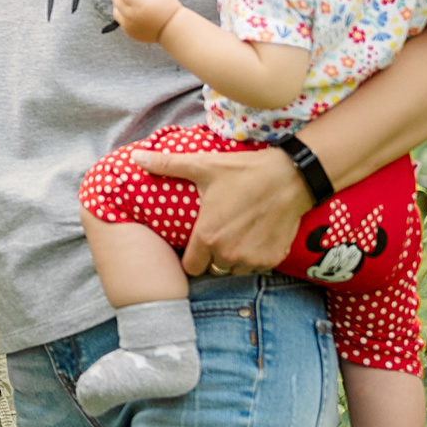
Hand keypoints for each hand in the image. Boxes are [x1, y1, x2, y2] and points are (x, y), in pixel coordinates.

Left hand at [111, 0, 180, 43]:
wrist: (174, 29)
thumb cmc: (168, 7)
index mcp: (140, 4)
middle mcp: (131, 16)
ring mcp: (129, 26)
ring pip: (116, 9)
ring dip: (123, 4)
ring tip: (139, 5)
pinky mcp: (129, 32)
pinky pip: (121, 19)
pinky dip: (126, 15)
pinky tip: (140, 14)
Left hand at [135, 146, 309, 274]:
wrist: (290, 178)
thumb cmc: (243, 172)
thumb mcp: (202, 166)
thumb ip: (166, 165)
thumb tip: (135, 156)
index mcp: (207, 237)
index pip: (190, 267)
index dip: (191, 257)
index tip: (195, 245)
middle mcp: (228, 254)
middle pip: (213, 270)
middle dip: (212, 257)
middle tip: (216, 237)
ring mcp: (252, 259)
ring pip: (234, 270)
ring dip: (233, 259)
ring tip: (235, 236)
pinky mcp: (273, 260)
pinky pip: (256, 267)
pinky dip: (254, 257)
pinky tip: (254, 237)